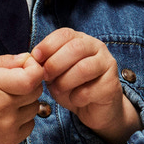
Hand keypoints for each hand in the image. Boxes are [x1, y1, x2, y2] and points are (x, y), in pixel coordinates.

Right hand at [0, 54, 45, 143]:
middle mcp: (2, 107)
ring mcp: (7, 126)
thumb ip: (5, 61)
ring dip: (26, 102)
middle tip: (13, 84)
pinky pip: (31, 124)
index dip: (34, 70)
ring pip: (35, 107)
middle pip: (36, 91)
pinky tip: (6, 115)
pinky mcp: (10, 140)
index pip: (32, 78)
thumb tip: (28, 59)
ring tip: (6, 101)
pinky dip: (23, 118)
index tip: (27, 68)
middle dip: (30, 84)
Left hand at [31, 28, 139, 143]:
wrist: (94, 109)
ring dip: (65, 81)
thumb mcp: (54, 74)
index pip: (65, 34)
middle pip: (75, 48)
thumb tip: (31, 61)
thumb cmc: (72, 88)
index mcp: (81, 40)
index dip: (48, 45)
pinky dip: (77, 97)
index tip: (35, 58)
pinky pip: (91, 90)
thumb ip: (45, 64)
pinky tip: (75, 100)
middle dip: (55, 63)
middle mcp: (97, 48)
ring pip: (84, 68)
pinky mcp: (112, 85)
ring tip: (58, 90)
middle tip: (45, 77)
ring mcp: (107, 64)